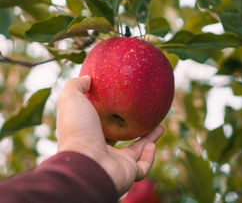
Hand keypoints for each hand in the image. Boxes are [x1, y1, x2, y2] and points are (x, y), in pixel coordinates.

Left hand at [56, 76, 163, 195]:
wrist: (85, 165)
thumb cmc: (78, 129)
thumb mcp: (71, 99)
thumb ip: (76, 85)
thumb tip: (87, 78)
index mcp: (88, 132)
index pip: (99, 121)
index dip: (108, 110)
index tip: (119, 97)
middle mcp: (101, 147)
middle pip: (119, 135)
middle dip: (130, 125)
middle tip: (142, 114)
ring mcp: (114, 161)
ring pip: (135, 150)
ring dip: (148, 139)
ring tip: (160, 127)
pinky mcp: (127, 171)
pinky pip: (143, 166)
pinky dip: (149, 157)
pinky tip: (152, 145)